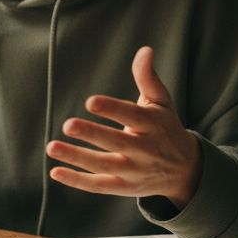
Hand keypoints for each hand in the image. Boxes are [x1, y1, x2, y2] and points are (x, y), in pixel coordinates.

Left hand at [46, 46, 200, 208]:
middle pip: (116, 142)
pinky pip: (99, 186)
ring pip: (103, 165)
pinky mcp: (125, 187)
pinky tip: (55, 171)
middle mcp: (145, 150)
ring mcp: (134, 171)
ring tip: (51, 146)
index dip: (112, 109)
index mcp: (152, 125)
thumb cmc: (165, 127)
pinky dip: (77, 181)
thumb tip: (145, 50)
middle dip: (92, 134)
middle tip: (68, 125)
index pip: (132, 116)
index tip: (91, 102)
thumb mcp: (161, 102)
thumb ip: (148, 77)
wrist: (186, 169)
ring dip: (77, 157)